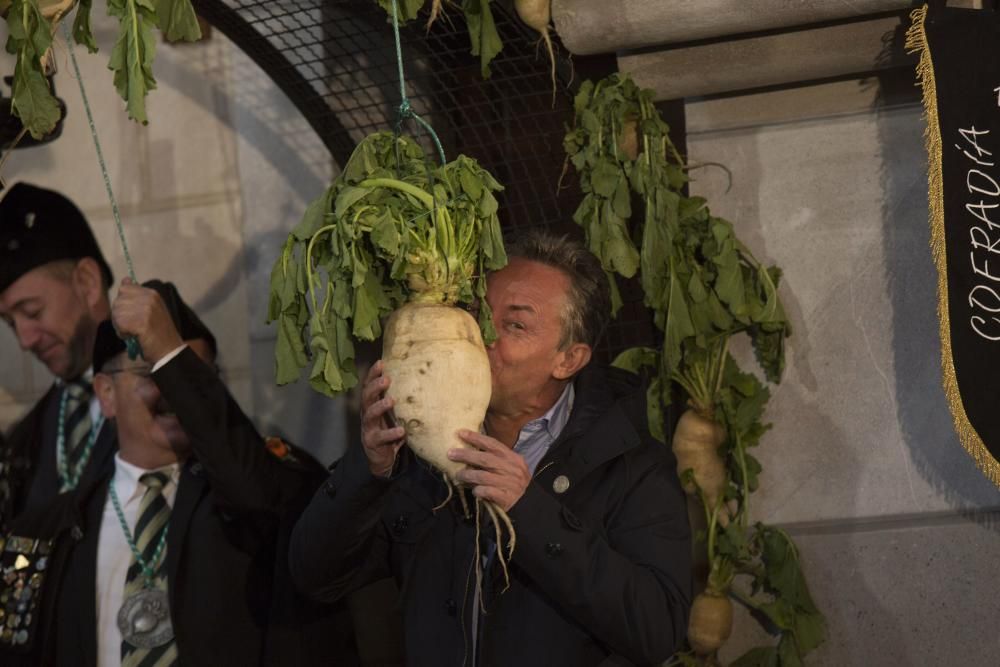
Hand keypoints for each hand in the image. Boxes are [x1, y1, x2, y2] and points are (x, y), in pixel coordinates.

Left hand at [111, 279, 183, 364]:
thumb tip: (125, 280)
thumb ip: (137, 295)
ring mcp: (146, 310)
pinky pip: (119, 325)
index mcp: (152, 293)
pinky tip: (134, 337)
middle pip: (118, 302)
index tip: (134, 313)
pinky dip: (123, 334)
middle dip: (120, 316)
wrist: (170, 351)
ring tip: (134, 332)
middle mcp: (150, 298)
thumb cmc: (158, 332)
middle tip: (134, 326)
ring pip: (117, 313)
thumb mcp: (150, 308)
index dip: (124, 303)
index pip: (124, 289)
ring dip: (121, 326)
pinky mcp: (142, 323)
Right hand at [360, 361, 405, 477]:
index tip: (380, 363)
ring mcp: (368, 428)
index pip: (368, 386)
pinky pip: (380, 437)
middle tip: (386, 379)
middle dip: (375, 387)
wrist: (381, 458)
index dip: (372, 375)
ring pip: (370, 415)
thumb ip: (398, 401)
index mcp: (371, 405)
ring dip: (380, 406)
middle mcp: (367, 415)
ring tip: (391, 401)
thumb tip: (417, 381)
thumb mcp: (392, 414)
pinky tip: (401, 431)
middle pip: (366, 397)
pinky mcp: (372, 442)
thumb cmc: (389, 431)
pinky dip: (390, 433)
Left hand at [450, 431, 530, 511]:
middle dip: (466, 455)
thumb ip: (493, 460)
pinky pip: (487, 491)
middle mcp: (512, 469)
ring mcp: (510, 483)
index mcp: (513, 458)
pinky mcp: (506, 497)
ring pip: (484, 476)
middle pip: (486, 459)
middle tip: (451, 454)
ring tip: (458, 475)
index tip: (461, 433)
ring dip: (468, 475)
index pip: (493, 444)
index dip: (476, 438)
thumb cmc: (512, 483)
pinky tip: (474, 491)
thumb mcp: (508, 467)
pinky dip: (478, 490)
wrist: (528, 504)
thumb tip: (468, 451)